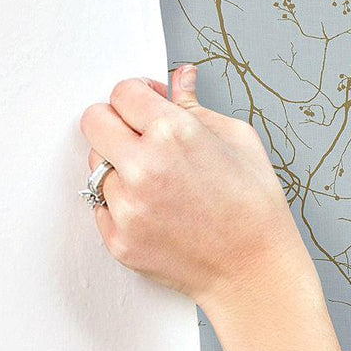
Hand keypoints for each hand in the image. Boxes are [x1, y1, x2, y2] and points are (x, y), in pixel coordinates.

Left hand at [79, 64, 316, 312]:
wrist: (256, 272)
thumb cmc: (256, 210)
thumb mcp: (240, 143)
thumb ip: (197, 107)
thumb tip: (180, 78)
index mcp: (174, 133)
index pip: (122, 92)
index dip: (138, 97)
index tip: (147, 108)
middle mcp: (143, 167)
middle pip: (94, 121)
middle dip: (116, 124)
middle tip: (142, 141)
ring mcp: (127, 206)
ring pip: (97, 167)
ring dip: (120, 169)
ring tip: (159, 186)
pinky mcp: (119, 239)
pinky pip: (102, 208)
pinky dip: (123, 206)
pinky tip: (157, 214)